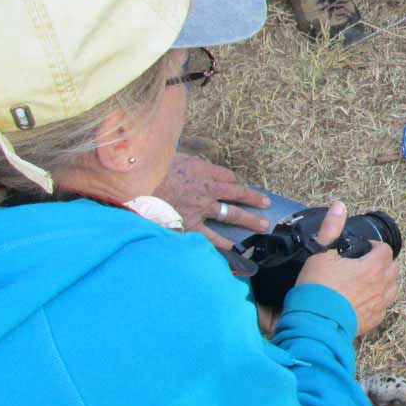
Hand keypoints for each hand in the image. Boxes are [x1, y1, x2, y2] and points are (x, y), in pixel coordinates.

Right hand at [154, 153, 270, 248]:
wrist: (139, 186)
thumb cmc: (152, 169)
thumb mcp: (172, 157)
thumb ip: (185, 162)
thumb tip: (188, 162)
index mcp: (204, 171)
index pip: (227, 176)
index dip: (234, 181)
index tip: (239, 185)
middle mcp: (208, 189)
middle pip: (237, 193)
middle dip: (253, 199)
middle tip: (266, 204)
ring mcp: (202, 208)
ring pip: (231, 214)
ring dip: (249, 220)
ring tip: (262, 225)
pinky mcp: (192, 224)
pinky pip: (211, 236)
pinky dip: (223, 243)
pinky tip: (234, 248)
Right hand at [295, 202, 399, 334]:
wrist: (314, 325)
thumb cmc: (317, 289)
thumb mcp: (321, 254)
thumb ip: (332, 229)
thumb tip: (339, 206)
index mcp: (372, 268)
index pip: (385, 250)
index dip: (375, 247)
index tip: (362, 250)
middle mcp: (381, 286)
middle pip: (393, 269)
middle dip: (382, 263)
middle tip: (364, 264)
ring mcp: (379, 306)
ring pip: (392, 289)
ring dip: (384, 282)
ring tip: (366, 282)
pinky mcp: (373, 322)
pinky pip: (383, 308)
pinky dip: (377, 302)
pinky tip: (362, 302)